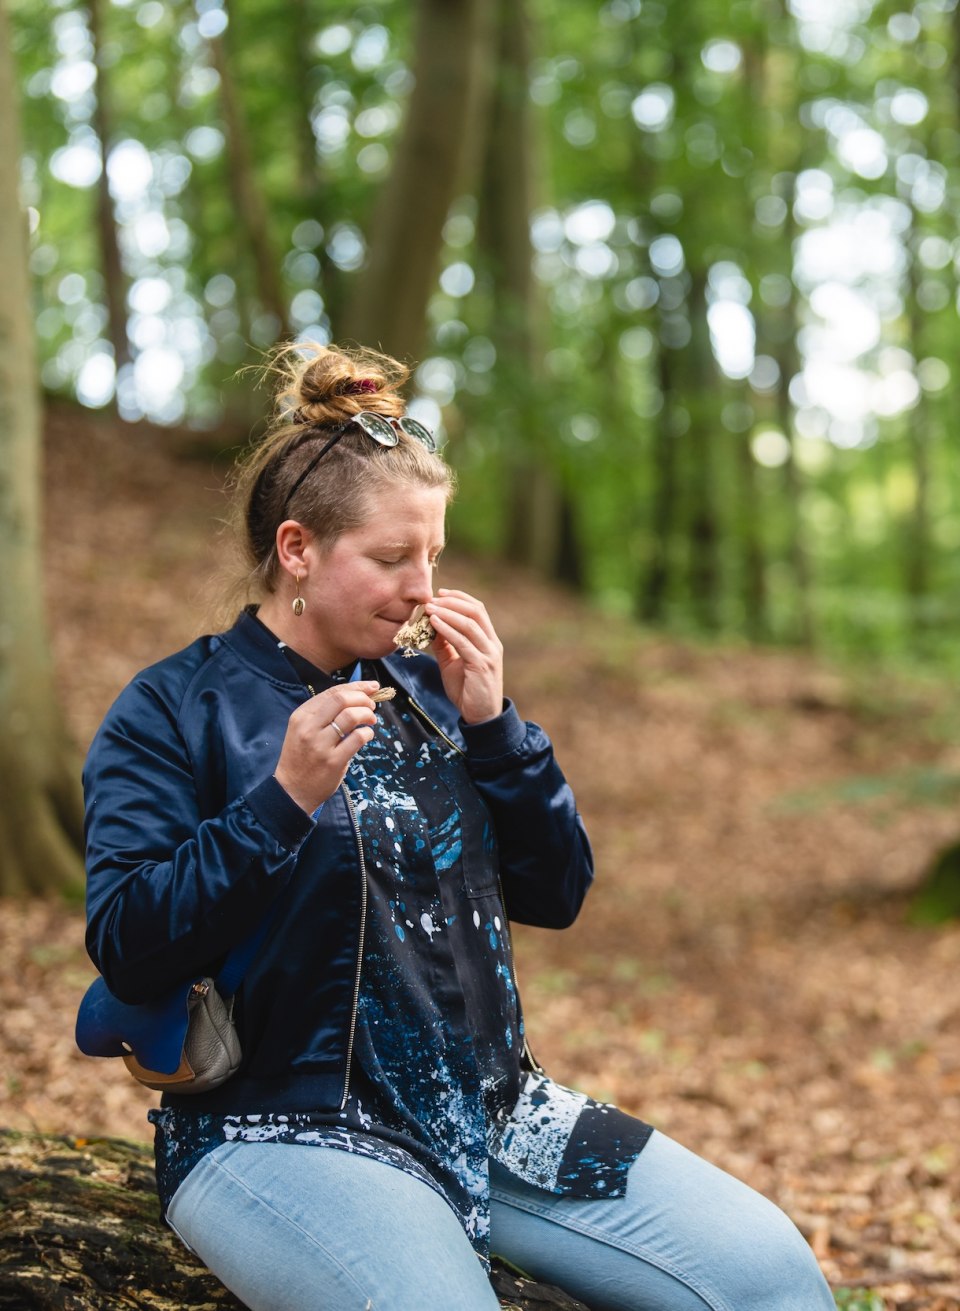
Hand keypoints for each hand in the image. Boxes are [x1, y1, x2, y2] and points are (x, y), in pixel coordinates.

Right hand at [273, 681, 379, 813]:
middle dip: (363, 698)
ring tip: (371, 721)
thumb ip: (324, 714)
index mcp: (301, 716)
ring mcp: (320, 744)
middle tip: (372, 705)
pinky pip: (357, 738)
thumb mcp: (303, 730)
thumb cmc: (302, 758)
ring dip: (367, 715)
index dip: (356, 687)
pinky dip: (368, 733)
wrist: (292, 791)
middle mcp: (309, 727)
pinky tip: (367, 736)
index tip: (371, 687)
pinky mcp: (333, 761)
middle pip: (342, 699)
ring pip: (351, 716)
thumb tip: (356, 697)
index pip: (332, 692)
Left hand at [425, 589, 502, 724]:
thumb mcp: (452, 662)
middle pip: (475, 611)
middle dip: (452, 601)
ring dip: (447, 613)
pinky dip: (448, 630)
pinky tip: (434, 624)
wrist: (480, 716)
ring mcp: (489, 654)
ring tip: (429, 609)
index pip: (477, 609)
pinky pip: (463, 643)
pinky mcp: (482, 666)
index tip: (440, 592)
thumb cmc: (467, 689)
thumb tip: (430, 625)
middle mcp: (492, 644)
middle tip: (432, 599)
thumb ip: (445, 644)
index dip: (459, 597)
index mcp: (488, 640)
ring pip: (470, 624)